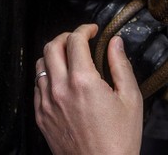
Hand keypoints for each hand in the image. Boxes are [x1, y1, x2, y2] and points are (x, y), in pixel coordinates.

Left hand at [34, 25, 141, 154]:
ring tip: (69, 59)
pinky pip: (37, 86)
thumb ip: (120, 65)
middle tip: (79, 40)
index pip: (75, 40)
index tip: (92, 30)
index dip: (84, 29)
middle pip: (52, 46)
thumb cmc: (119, 140)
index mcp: (83, 81)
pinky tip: (61, 81)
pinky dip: (47, 76)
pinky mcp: (41, 116)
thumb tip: (115, 42)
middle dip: (66, 37)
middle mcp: (60, 89)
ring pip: (40, 65)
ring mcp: (47, 103)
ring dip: (54, 55)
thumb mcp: (130, 99)